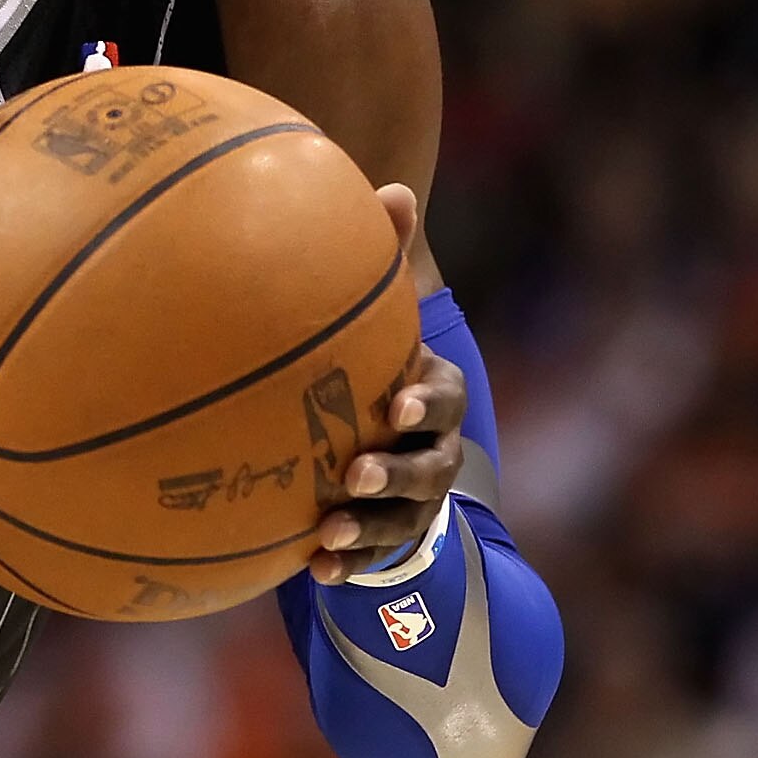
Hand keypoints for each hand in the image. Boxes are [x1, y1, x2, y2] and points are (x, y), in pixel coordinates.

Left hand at [307, 182, 465, 586]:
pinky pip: (373, 556)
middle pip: (431, 465)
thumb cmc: (374, 360)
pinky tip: (312, 571)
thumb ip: (385, 258)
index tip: (399, 403)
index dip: (428, 399)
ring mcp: (415, 497)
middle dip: (397, 471)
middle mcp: (434, 447)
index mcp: (432, 392)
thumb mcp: (381, 315)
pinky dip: (346, 566)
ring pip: (403, 516)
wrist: (387, 431)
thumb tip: (394, 187)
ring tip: (328, 531)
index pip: (445, 394)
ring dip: (369, 525)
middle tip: (354, 470)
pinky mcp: (389, 533)